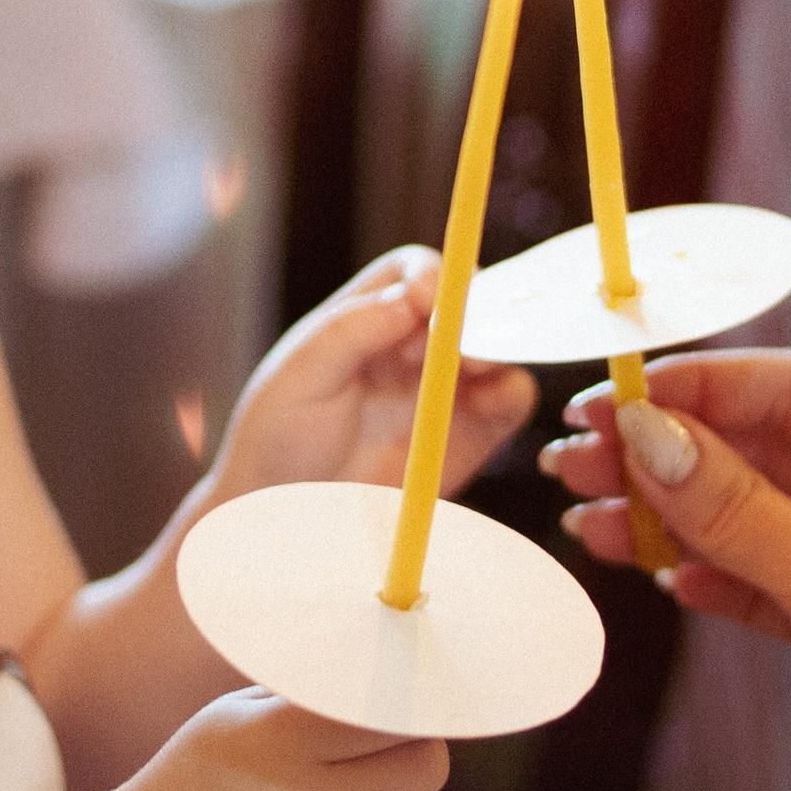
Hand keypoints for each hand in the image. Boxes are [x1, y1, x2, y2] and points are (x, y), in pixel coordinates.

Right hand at [100, 688, 447, 790]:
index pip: (391, 713)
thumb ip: (316, 697)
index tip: (404, 701)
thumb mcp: (235, 720)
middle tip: (381, 753)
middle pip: (426, 766)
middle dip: (412, 752)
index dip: (404, 704)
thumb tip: (400, 678)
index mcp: (280, 748)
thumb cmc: (197, 786)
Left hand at [212, 247, 534, 500]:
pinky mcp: (469, 434)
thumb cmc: (279, 436)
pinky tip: (488, 401)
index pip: (416, 273)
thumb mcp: (300, 374)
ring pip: (496, 348)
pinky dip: (511, 392)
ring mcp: (444, 388)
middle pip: (467, 304)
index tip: (429, 300)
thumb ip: (349, 330)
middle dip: (473, 313)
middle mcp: (414, 345)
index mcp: (369, 316)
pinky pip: (508, 402)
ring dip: (496, 348)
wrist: (288, 517)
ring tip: (469, 369)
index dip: (432, 276)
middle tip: (457, 341)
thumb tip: (410, 297)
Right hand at [542, 350, 790, 790]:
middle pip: (762, 449)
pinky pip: (759, 581)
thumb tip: (651, 431)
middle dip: (667, 453)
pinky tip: (655, 577)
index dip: (699, 387)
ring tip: (585, 519)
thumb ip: (737, 508)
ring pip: (750, 519)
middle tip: (576, 459)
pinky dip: (705, 575)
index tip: (613, 395)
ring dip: (669, 516)